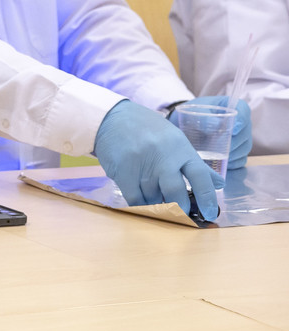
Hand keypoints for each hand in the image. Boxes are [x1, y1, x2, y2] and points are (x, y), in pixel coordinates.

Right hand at [95, 99, 218, 220]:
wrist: (111, 117)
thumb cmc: (147, 129)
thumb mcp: (175, 139)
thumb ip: (194, 162)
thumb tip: (218, 184)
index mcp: (180, 147)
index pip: (201, 176)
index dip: (207, 198)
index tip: (211, 213)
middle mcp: (163, 156)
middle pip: (176, 192)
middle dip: (179, 207)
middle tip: (179, 212)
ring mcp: (141, 164)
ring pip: (154, 198)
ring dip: (156, 203)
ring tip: (155, 198)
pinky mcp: (123, 171)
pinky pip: (135, 199)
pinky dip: (141, 205)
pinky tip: (143, 202)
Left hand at [181, 95, 251, 171]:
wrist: (185, 125)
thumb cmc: (192, 114)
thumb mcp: (195, 112)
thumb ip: (205, 118)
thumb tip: (215, 125)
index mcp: (230, 106)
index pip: (242, 109)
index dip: (242, 120)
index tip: (234, 130)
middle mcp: (240, 122)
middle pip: (245, 133)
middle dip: (234, 144)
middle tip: (221, 149)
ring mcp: (240, 138)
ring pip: (243, 149)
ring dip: (233, 156)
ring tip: (218, 159)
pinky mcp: (237, 152)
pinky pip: (240, 161)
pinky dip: (233, 165)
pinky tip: (223, 167)